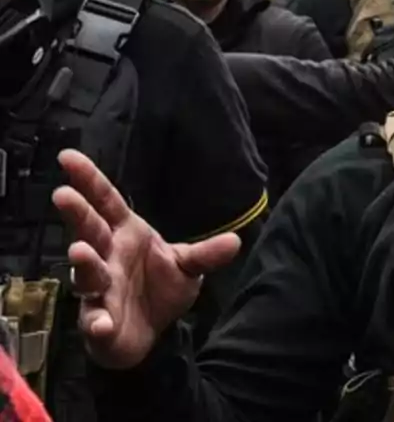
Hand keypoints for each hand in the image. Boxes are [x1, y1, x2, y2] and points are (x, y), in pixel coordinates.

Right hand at [51, 149, 241, 369]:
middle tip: (63, 194)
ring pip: (86, 272)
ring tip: (80, 252)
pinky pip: (93, 321)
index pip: (106, 201)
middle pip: (89, 230)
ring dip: (84, 263)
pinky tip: (101, 324)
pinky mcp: (98, 321)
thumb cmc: (160, 288)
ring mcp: (98, 289)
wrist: (152, 331)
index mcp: (126, 234)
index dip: (89, 179)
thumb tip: (235, 240)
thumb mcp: (187, 267)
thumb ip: (205, 254)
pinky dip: (96, 323)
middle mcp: (107, 256)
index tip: (67, 156)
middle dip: (77, 213)